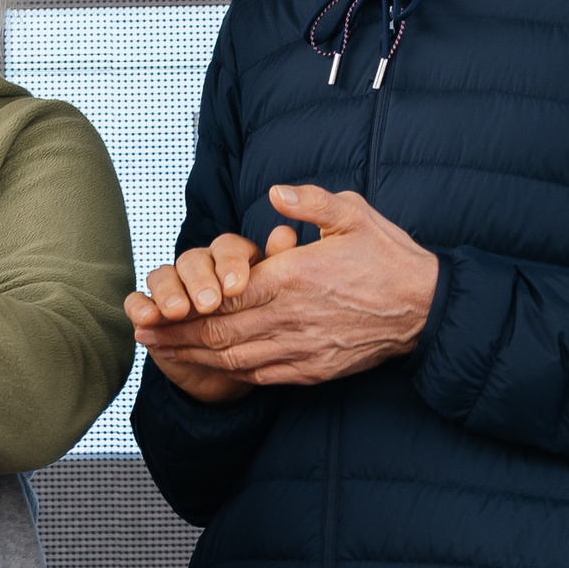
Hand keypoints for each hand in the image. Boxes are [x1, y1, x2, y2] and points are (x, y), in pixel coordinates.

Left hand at [140, 185, 438, 389]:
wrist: (428, 308)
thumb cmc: (387, 257)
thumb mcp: (352, 214)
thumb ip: (310, 202)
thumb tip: (274, 192)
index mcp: (293, 278)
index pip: (223, 296)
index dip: (183, 305)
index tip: (152, 307)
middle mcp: (291, 317)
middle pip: (219, 332)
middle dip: (175, 336)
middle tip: (141, 335)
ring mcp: (302, 348)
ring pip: (235, 358)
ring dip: (193, 357)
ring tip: (162, 354)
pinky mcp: (314, 368)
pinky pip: (261, 375)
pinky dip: (229, 373)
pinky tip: (209, 368)